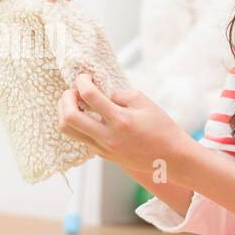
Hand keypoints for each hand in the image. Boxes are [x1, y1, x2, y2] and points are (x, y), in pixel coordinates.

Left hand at [57, 72, 193, 180]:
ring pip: (68, 131)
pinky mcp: (102, 154)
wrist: (170, 158)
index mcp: (120, 120)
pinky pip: (79, 137)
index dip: (82, 81)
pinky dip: (77, 123)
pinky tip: (86, 115)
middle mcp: (107, 137)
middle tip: (73, 90)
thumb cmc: (160, 127)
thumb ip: (119, 95)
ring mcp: (102, 148)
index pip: (89, 96)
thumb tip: (99, 94)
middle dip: (65, 99)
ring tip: (76, 102)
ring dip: (65, 112)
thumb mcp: (144, 102)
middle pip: (69, 118)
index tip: (84, 77)